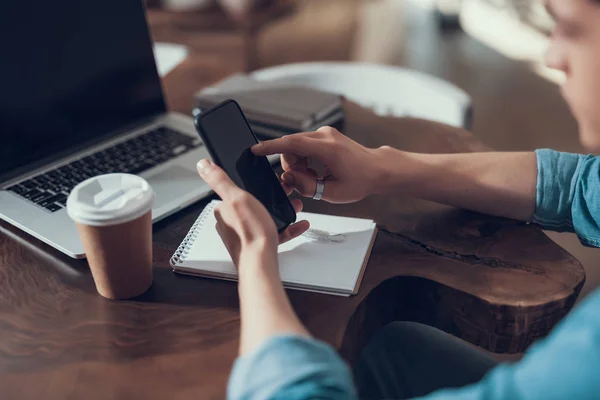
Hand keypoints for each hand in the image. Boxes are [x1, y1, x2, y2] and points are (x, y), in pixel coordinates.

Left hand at [196, 159, 308, 267]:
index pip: (236, 192)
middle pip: (253, 204)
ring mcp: (245, 235)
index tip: (269, 182)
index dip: (254, 186)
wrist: (261, 262)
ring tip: (294, 206)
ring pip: (265, 218)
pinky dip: (288, 228)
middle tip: (286, 194)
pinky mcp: (257, 245)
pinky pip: (275, 232)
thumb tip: (203, 165)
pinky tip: (298, 224)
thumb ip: (220, 180)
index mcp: (224, 210)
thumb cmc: (250, 232)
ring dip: (282, 211)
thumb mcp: (236, 198)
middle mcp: (231, 224)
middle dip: (272, 199)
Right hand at [252, 126, 384, 202]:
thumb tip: (288, 178)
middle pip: (291, 146)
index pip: (292, 144)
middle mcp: (325, 135)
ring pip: (296, 146)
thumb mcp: (332, 193)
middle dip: (290, 165)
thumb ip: (307, 187)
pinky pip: (303, 145)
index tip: (255, 150)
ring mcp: (325, 133)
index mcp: (327, 148)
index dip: (271, 147)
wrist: (377, 169)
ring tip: (314, 178)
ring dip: (297, 163)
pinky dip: (304, 159)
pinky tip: (316, 171)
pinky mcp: (325, 135)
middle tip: (303, 181)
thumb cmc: (360, 181)